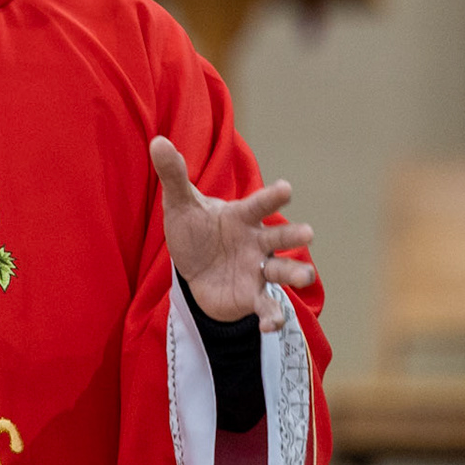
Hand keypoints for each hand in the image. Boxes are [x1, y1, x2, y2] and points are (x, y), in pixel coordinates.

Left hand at [149, 135, 315, 331]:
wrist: (194, 270)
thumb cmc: (194, 230)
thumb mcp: (180, 204)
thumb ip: (174, 174)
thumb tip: (157, 140)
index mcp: (242, 217)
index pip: (259, 205)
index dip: (272, 197)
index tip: (286, 188)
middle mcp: (257, 243)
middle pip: (280, 238)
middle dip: (294, 236)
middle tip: (307, 233)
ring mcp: (258, 270)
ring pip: (283, 272)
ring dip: (296, 274)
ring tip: (305, 276)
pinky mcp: (253, 297)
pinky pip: (268, 306)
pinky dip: (272, 316)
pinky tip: (269, 325)